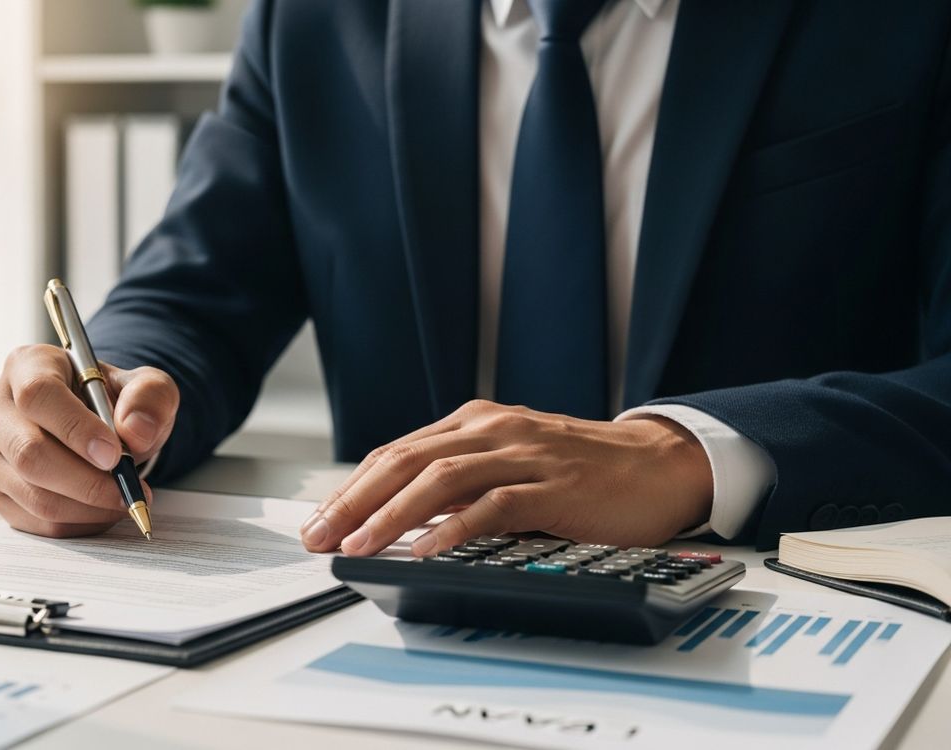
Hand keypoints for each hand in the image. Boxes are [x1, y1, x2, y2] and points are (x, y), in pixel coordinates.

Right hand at [0, 344, 178, 537]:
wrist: (97, 428)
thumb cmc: (114, 402)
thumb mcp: (145, 387)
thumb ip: (150, 397)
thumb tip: (135, 430)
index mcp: (27, 366)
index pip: (38, 395)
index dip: (76, 428)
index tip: (114, 454)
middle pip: (29, 453)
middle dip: (87, 482)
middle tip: (128, 490)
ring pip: (33, 494)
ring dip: (87, 508)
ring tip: (122, 500)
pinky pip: (35, 520)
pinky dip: (77, 524)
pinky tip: (101, 511)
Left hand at [298, 401, 712, 556]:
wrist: (658, 463)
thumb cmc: (578, 470)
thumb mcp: (507, 463)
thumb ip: (458, 482)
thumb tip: (397, 518)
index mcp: (472, 423)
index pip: (395, 454)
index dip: (351, 489)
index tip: (318, 522)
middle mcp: (491, 430)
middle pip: (405, 461)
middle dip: (355, 501)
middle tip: (320, 536)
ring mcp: (522, 454)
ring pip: (440, 480)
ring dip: (392, 516)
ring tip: (359, 545)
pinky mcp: (552, 485)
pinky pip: (494, 505)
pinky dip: (456, 528)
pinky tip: (427, 549)